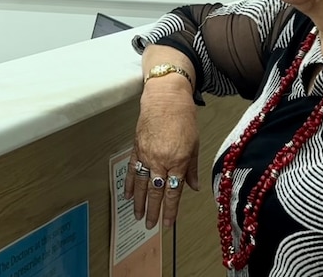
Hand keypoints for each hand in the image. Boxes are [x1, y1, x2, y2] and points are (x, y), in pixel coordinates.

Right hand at [124, 84, 198, 228]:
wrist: (165, 97)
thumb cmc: (183, 117)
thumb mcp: (194, 143)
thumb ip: (191, 168)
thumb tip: (193, 186)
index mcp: (177, 160)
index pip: (172, 191)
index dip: (170, 209)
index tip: (167, 223)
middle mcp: (160, 160)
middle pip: (155, 191)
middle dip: (153, 210)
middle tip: (150, 225)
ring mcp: (146, 154)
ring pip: (142, 184)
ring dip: (140, 201)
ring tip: (138, 215)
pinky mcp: (137, 148)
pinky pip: (132, 169)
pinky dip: (130, 183)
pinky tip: (128, 195)